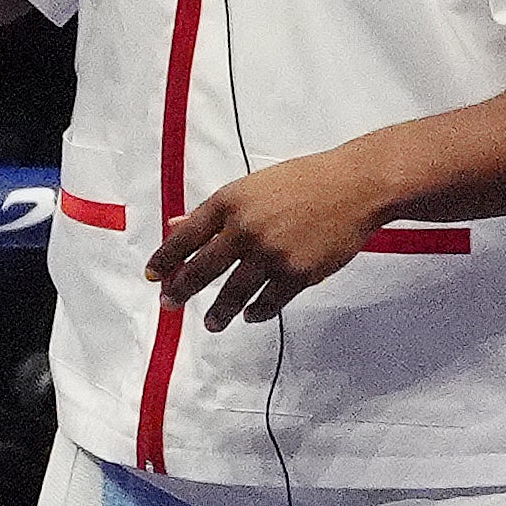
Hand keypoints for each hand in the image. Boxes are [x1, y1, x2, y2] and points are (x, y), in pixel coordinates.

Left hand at [149, 147, 395, 331]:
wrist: (354, 186)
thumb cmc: (302, 181)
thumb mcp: (251, 187)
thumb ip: (213, 211)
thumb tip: (176, 225)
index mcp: (230, 202)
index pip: (186, 235)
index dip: (165, 258)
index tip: (152, 275)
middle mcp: (246, 229)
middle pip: (202, 268)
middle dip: (181, 290)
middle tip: (169, 304)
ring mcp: (272, 254)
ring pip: (234, 293)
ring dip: (219, 312)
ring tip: (211, 323)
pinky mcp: (298, 274)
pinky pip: (270, 302)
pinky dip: (257, 312)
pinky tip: (250, 315)